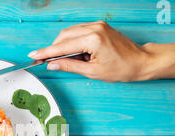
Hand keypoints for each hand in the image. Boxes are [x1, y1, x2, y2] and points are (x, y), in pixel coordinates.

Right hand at [28, 21, 151, 81]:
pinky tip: (75, 53)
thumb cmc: (122, 69)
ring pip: (70, 32)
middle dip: (53, 49)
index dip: (46, 52)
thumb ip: (70, 66)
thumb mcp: (93, 72)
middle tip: (45, 61)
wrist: (140, 61)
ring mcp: (97, 25)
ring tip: (65, 60)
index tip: (34, 56)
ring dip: (63, 45)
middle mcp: (94, 28)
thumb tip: (52, 64)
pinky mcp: (99, 26)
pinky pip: (79, 31)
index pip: (62, 46)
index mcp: (92, 40)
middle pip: (64, 36)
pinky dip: (72, 41)